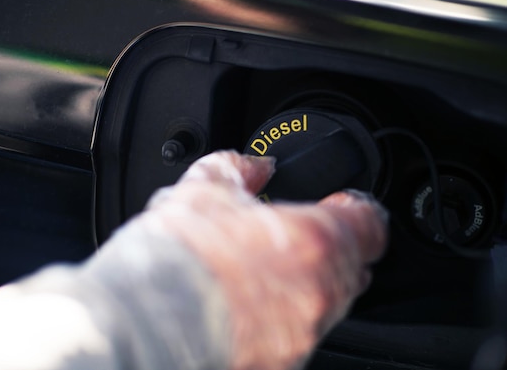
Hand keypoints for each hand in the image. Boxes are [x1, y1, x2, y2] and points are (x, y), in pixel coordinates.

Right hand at [143, 150, 387, 369]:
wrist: (146, 318)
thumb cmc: (177, 257)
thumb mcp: (205, 189)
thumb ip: (239, 169)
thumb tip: (255, 166)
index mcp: (315, 240)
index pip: (371, 224)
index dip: (357, 210)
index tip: (342, 205)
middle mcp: (320, 292)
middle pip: (353, 267)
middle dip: (331, 249)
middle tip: (295, 236)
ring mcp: (304, 334)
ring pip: (328, 303)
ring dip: (308, 284)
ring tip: (263, 271)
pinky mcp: (283, 363)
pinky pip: (299, 333)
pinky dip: (284, 317)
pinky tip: (248, 304)